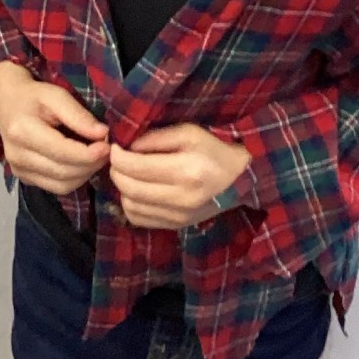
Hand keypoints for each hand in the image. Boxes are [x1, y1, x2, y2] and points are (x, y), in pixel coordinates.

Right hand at [0, 60, 109, 193]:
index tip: (108, 146)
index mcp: (23, 132)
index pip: (63, 153)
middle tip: (106, 150)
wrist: (7, 101)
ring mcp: (18, 170)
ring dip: (85, 174)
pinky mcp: (23, 177)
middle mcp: (17, 156)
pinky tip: (81, 163)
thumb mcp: (56, 95)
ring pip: (62, 185)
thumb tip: (102, 134)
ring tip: (95, 156)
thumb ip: (78, 115)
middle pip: (64, 172)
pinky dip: (74, 179)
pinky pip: (56, 188)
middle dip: (91, 165)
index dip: (89, 154)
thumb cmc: (33, 95)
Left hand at [108, 123, 252, 229]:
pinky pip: (138, 219)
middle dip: (116, 170)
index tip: (116, 146)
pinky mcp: (176, 225)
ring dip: (122, 188)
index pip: (134, 167)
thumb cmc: (215, 149)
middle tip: (119, 159)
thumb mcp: (189, 133)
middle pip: (128, 187)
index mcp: (185, 171)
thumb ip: (156, 138)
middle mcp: (181, 198)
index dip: (117, 156)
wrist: (242, 179)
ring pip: (130, 205)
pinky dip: (131, 204)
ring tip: (129, 174)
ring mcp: (178, 216)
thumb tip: (127, 147)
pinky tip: (139, 191)